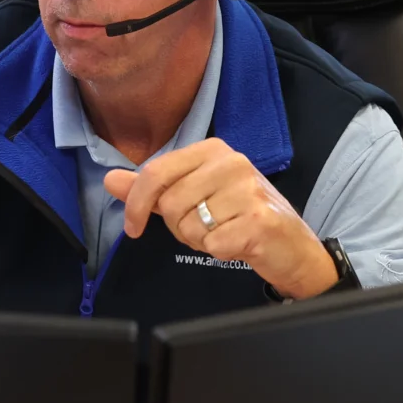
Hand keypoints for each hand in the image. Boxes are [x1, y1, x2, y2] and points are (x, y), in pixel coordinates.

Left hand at [103, 138, 339, 299]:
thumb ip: (152, 188)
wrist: (292, 247)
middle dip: (178, 227)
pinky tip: (237, 244)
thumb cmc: (241, 218)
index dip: (136, 204)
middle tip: (205, 229)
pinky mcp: (260, 220)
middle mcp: (232, 162)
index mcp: (212, 150)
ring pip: (189, 226)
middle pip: (170, 203)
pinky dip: (219, 251)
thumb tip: (110, 179)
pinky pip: (211, 244)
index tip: (133, 227)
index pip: (156, 172)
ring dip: (198, 240)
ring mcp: (248, 189)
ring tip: (224, 233)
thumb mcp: (194, 196)